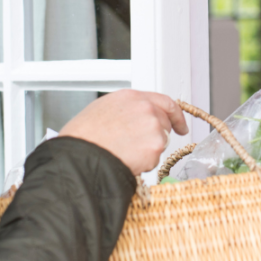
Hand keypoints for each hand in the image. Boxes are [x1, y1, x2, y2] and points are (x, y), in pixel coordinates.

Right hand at [59, 89, 188, 175]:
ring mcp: (153, 127)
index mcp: (132, 97)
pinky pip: (155, 159)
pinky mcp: (154, 147)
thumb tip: (134, 118)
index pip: (165, 102)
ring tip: (124, 152)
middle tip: (140, 147)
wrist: (80, 157)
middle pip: (164, 124)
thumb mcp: (103, 109)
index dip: (175, 116)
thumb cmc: (83, 137)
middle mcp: (146, 108)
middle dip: (156, 137)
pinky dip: (144, 163)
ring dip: (148, 150)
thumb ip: (126, 110)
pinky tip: (126, 160)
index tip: (180, 125)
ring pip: (160, 142)